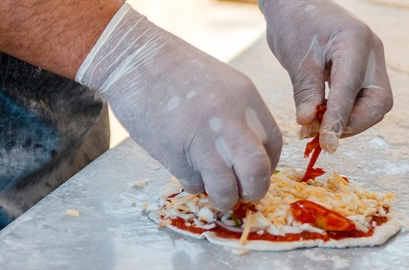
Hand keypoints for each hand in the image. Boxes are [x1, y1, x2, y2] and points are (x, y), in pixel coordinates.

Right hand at [77, 4, 281, 209]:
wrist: (135, 60)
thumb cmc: (178, 69)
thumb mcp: (222, 83)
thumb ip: (240, 115)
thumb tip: (246, 152)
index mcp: (245, 98)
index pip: (273, 145)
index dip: (268, 166)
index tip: (255, 173)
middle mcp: (228, 120)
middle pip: (257, 171)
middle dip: (255, 190)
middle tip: (244, 192)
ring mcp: (200, 139)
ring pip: (225, 188)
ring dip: (224, 198)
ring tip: (217, 192)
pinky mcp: (172, 153)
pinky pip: (193, 184)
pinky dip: (194, 184)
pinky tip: (187, 170)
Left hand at [258, 0, 392, 151]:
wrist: (296, 6)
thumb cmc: (294, 25)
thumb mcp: (296, 60)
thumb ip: (305, 92)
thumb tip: (308, 125)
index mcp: (356, 42)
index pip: (351, 89)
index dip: (339, 119)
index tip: (326, 142)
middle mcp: (371, 53)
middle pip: (378, 103)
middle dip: (351, 124)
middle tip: (321, 136)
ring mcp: (369, 62)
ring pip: (372, 105)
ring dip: (346, 122)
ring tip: (315, 129)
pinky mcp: (362, 70)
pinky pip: (360, 99)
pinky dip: (342, 114)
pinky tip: (320, 120)